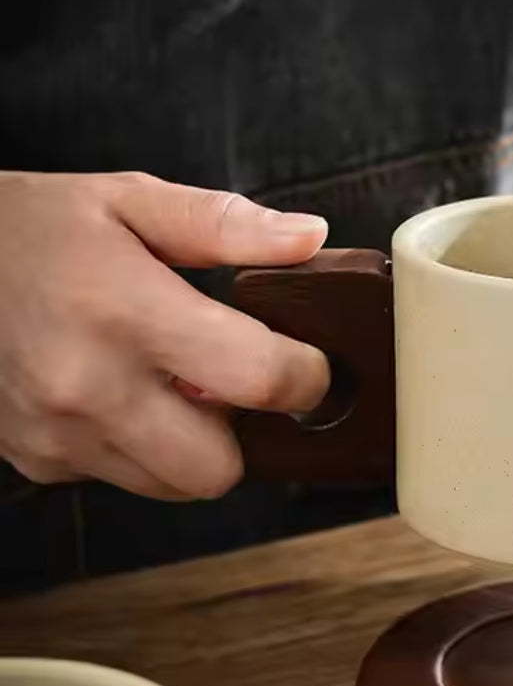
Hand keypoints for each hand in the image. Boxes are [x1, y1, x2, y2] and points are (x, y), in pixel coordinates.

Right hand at [0, 171, 329, 499]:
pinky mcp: (39, 459)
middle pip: (222, 468)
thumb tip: (310, 238)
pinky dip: (144, 450)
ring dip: (197, 447)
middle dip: (248, 433)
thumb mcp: (128, 200)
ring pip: (177, 486)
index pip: (260, 379)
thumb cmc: (30, 227)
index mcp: (124, 310)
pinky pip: (126, 479)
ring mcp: (58, 433)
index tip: (308, 365)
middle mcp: (88, 386)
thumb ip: (226, 224)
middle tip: (234, 383)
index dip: (307, 379)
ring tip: (174, 386)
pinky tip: (124, 397)